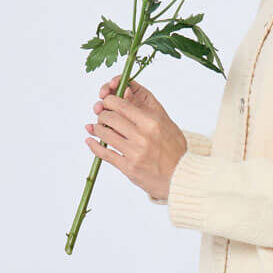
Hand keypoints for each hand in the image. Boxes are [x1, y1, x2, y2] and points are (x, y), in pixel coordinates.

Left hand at [84, 75, 187, 201]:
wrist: (182, 176)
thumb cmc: (175, 149)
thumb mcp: (166, 124)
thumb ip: (146, 111)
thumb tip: (125, 96)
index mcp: (152, 122)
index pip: (121, 104)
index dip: (109, 101)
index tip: (107, 101)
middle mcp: (142, 136)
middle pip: (110, 118)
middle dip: (102, 114)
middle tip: (102, 115)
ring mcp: (134, 152)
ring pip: (104, 134)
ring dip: (97, 129)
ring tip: (96, 128)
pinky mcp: (128, 167)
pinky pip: (104, 153)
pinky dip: (94, 146)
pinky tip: (90, 141)